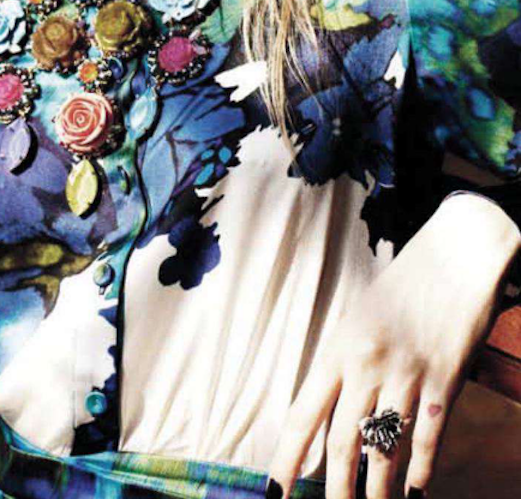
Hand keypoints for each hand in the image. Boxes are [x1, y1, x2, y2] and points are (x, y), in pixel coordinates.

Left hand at [266, 193, 519, 498]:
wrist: (454, 257)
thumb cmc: (401, 287)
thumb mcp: (358, 317)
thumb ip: (343, 363)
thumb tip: (328, 411)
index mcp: (338, 347)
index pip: (305, 413)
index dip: (289, 456)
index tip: (277, 488)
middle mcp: (367, 365)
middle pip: (342, 442)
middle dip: (334, 488)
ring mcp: (407, 375)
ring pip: (384, 449)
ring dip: (376, 491)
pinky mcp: (443, 382)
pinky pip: (428, 437)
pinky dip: (422, 471)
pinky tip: (415, 493)